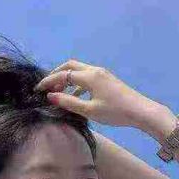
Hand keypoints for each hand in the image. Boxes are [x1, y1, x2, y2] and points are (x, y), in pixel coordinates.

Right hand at [33, 59, 161, 128]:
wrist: (141, 111)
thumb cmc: (115, 112)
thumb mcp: (90, 110)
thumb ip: (69, 102)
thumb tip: (51, 96)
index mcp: (89, 76)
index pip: (63, 74)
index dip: (49, 81)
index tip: (38, 89)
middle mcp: (95, 70)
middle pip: (70, 65)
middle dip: (56, 74)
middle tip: (47, 86)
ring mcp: (102, 74)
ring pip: (79, 70)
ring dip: (67, 78)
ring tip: (58, 92)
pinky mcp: (107, 80)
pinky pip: (87, 77)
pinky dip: (77, 83)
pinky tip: (75, 96)